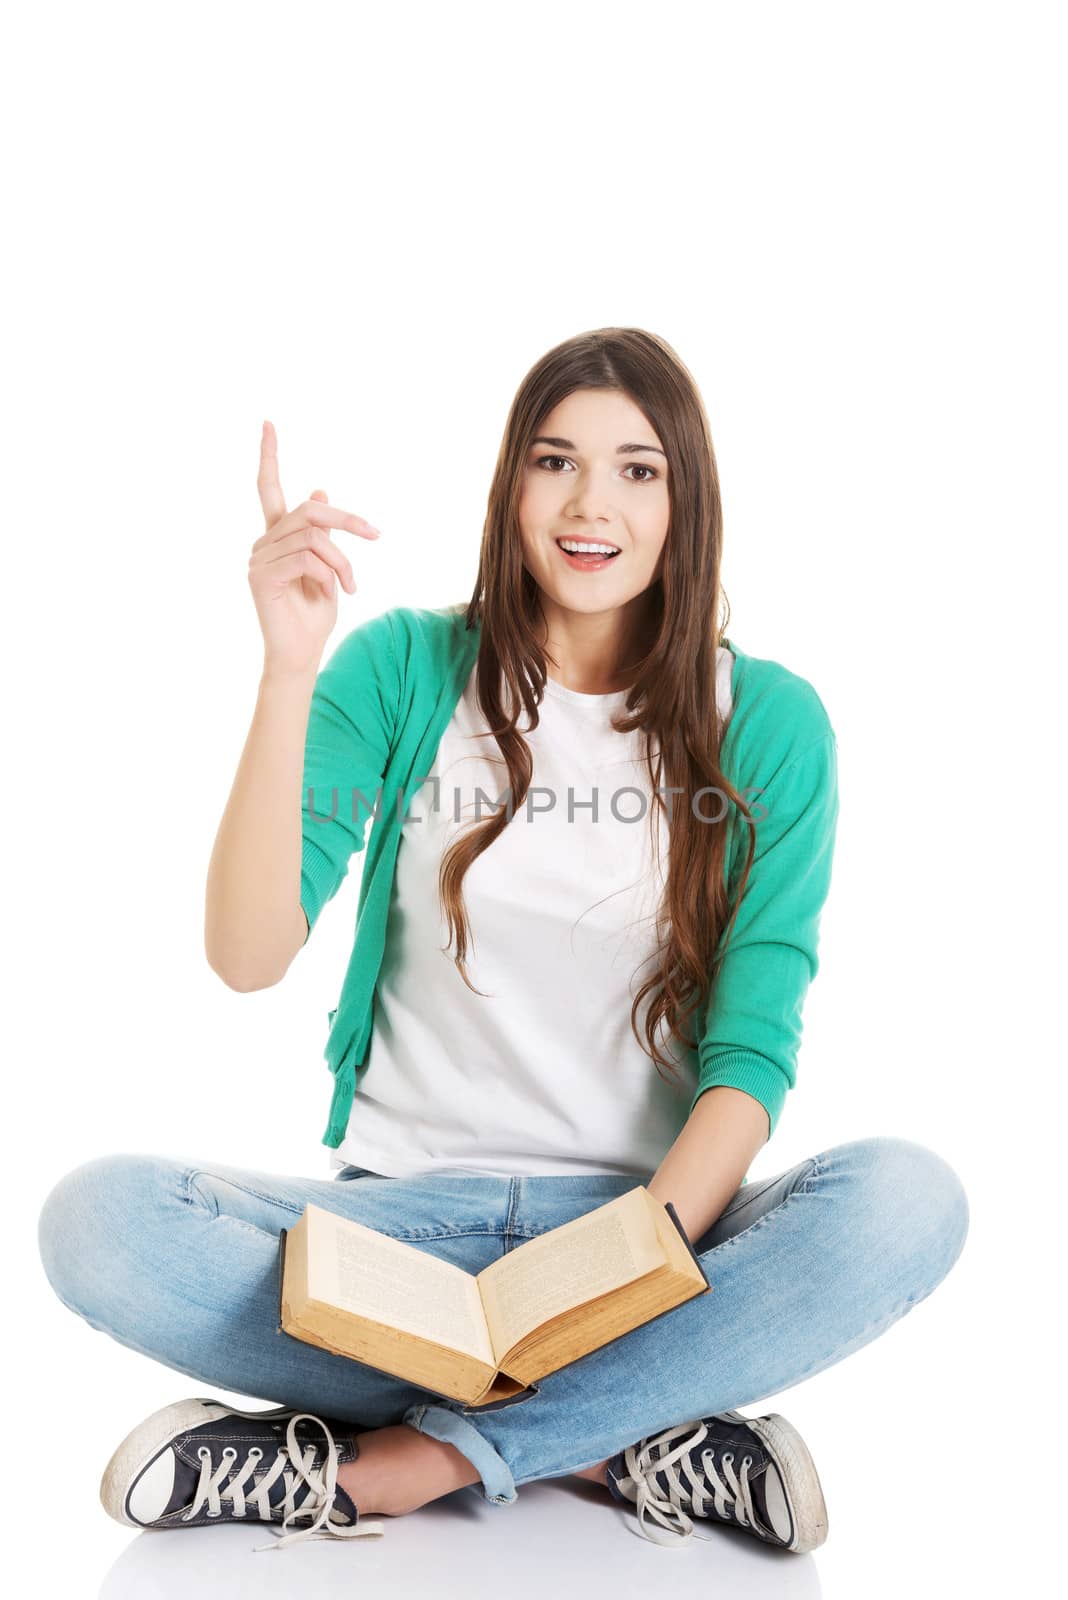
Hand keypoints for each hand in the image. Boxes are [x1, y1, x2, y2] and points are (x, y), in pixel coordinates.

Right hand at [249, 419, 380, 676]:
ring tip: (351, 586)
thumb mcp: (327, 568)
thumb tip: (320, 491)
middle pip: (309, 510)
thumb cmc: (314, 617)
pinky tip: (338, 592)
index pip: (268, 487)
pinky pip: (307, 558)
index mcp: (278, 536)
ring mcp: (258, 558)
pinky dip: (331, 573)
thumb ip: (321, 533)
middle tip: (375, 534)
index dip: (269, 456)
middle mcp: (263, 542)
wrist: (302, 654)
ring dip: (342, 561)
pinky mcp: (261, 576)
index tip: (268, 423)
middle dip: (347, 520)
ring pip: (313, 537)